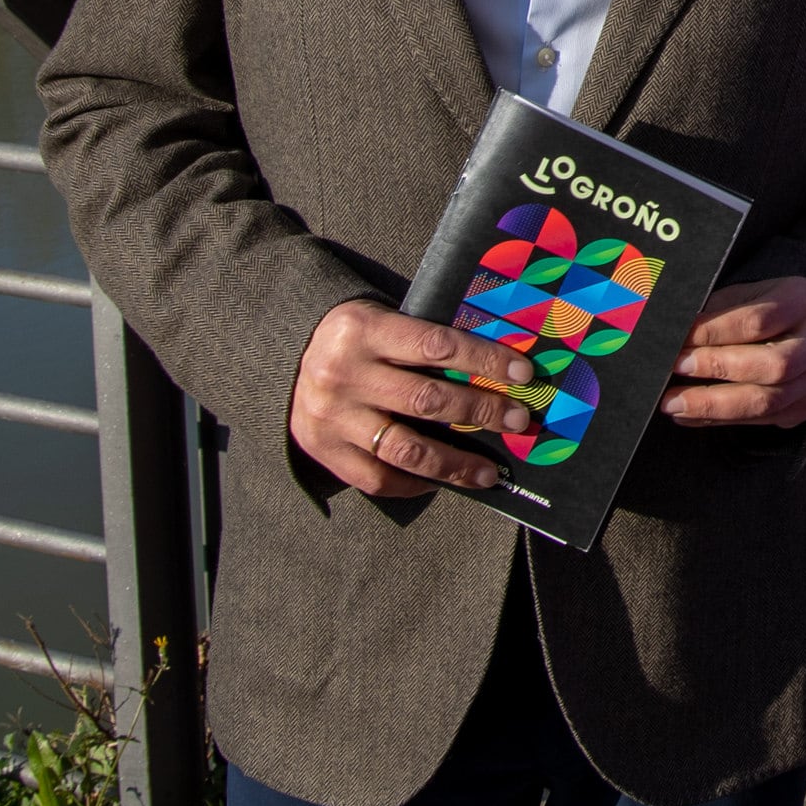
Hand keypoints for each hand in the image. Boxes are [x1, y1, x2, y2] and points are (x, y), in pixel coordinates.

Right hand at [289, 301, 535, 497]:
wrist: (282, 359)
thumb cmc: (354, 338)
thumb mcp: (382, 321)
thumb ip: (426, 341)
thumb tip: (497, 368)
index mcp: (365, 330)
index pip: (438, 345)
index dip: (485, 359)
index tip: (523, 374)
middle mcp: (345, 374)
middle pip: (428, 400)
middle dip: (481, 412)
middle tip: (518, 421)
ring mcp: (333, 417)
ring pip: (406, 448)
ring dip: (455, 463)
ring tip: (489, 472)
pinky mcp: (324, 450)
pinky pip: (377, 478)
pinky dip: (414, 483)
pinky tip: (441, 481)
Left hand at [663, 275, 805, 427]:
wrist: (798, 329)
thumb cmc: (759, 307)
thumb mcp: (741, 296)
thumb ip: (714, 313)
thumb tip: (671, 333)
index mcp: (804, 299)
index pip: (757, 321)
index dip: (713, 332)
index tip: (676, 340)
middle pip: (775, 365)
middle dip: (718, 368)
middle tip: (676, 368)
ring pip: (768, 401)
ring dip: (714, 405)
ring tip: (673, 403)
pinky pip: (762, 420)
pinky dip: (720, 420)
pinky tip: (689, 415)